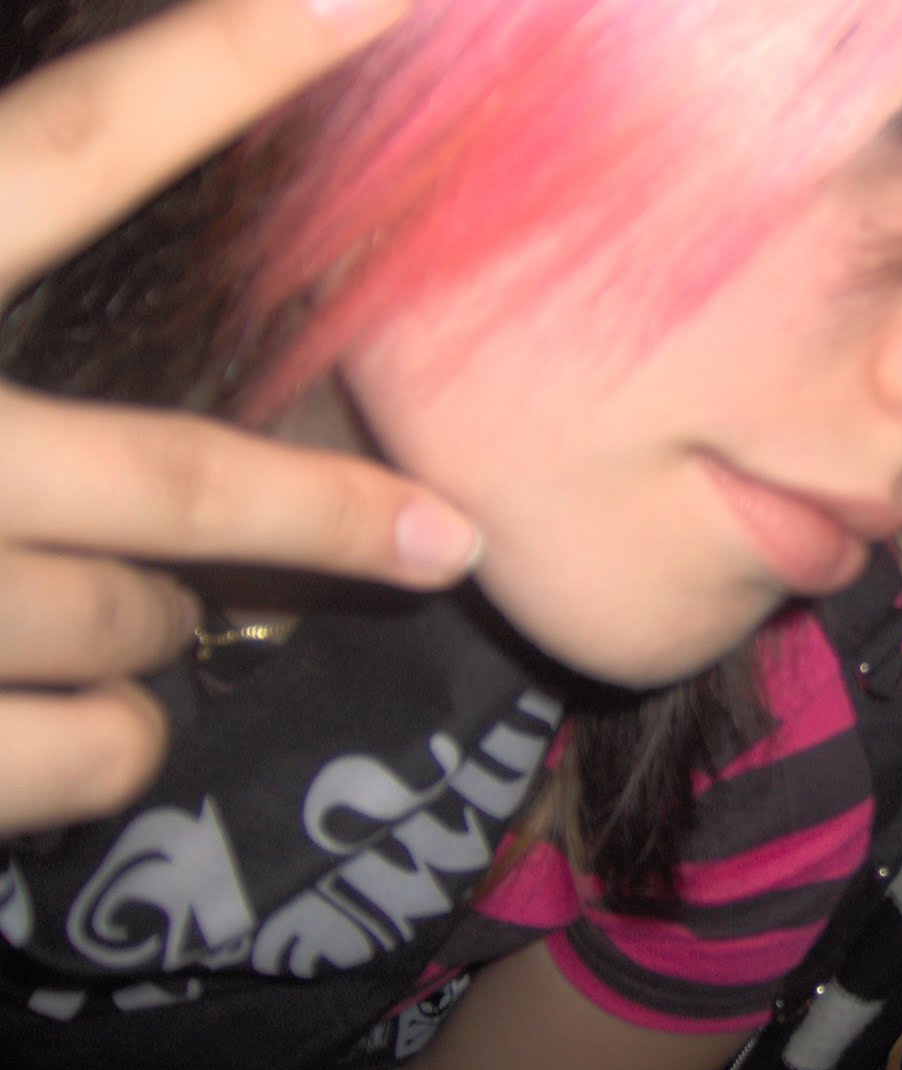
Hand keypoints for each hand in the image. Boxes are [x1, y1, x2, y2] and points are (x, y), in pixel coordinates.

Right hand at [0, 0, 481, 835]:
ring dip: (148, 621)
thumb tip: (60, 164)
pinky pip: (94, 758)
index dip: (228, 60)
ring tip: (96, 597)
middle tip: (439, 538)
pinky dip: (105, 743)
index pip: (67, 147)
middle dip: (319, 517)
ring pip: (137, 629)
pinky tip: (52, 715)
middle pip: (178, 486)